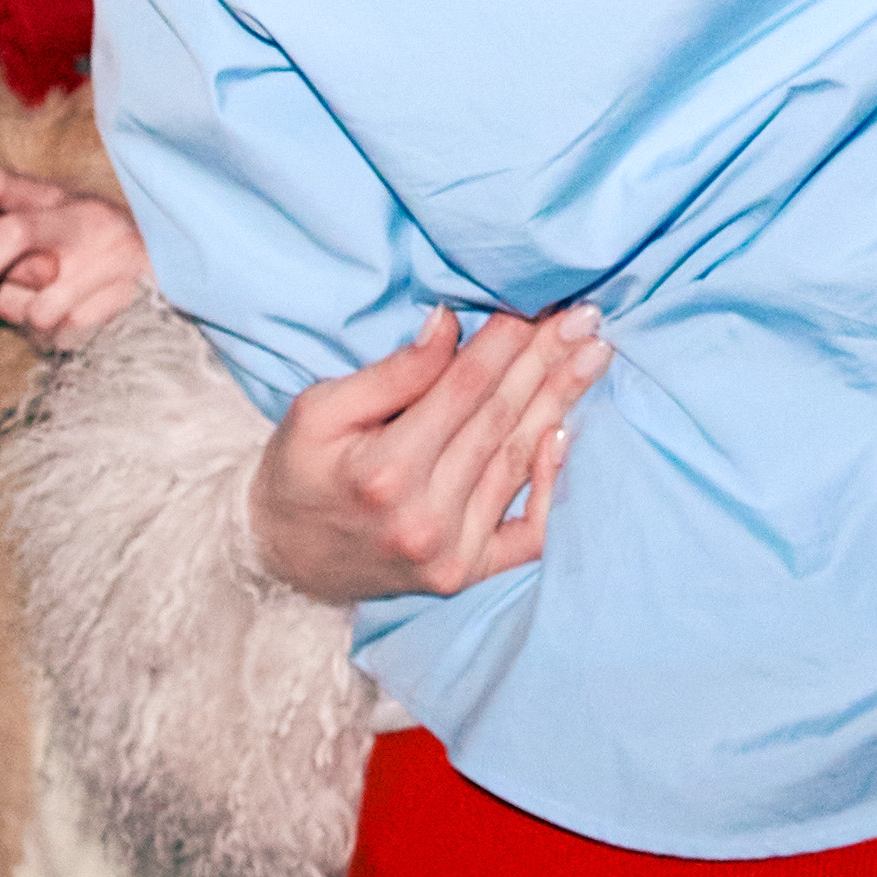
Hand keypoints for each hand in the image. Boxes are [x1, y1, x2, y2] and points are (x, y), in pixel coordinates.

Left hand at [0, 169, 154, 351]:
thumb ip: (0, 225)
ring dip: (25, 323)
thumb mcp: (50, 230)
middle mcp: (85, 218)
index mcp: (58, 197)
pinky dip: (55, 340)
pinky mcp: (129, 296)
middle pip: (12, 234)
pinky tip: (72, 327)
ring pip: (36, 302)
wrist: (186, 268)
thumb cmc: (95, 256)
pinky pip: (67, 332)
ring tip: (40, 319)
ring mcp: (110, 257)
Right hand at [251, 302, 610, 605]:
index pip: (464, 390)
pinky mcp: (464, 574)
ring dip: (560, 403)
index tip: (536, 302)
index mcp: (384, 471)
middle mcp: (424, 517)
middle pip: (499, 421)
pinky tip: (565, 434)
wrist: (283, 558)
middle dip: (545, 362)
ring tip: (594, 355)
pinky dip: (550, 485)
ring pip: (518, 462)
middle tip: (585, 317)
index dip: (504, 343)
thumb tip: (449, 325)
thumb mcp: (320, 409)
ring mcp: (449, 553)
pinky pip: (528, 534)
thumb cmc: (298, 472)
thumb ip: (392, 373)